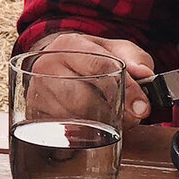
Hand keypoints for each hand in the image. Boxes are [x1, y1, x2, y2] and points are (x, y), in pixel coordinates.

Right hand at [27, 32, 157, 129]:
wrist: (61, 64)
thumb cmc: (92, 58)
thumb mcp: (117, 50)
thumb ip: (135, 58)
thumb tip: (144, 73)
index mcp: (70, 44)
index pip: (101, 67)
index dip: (127, 89)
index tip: (142, 108)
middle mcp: (47, 65)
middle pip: (83, 99)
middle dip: (112, 113)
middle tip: (130, 119)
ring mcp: (37, 90)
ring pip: (73, 119)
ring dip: (98, 126)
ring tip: (111, 120)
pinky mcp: (34, 113)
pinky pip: (62, 132)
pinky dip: (82, 133)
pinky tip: (91, 126)